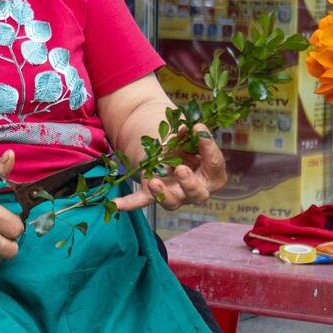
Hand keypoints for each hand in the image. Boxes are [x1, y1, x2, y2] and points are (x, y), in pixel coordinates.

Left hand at [111, 132, 227, 211]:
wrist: (166, 151)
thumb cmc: (185, 145)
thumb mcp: (187, 137)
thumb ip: (187, 135)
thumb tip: (185, 129)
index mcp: (211, 173)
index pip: (215, 164)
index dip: (208, 147)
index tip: (197, 128)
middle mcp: (195, 189)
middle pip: (198, 194)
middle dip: (190, 183)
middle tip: (180, 169)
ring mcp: (174, 195)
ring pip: (171, 202)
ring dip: (162, 194)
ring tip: (153, 181)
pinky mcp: (153, 195)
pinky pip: (142, 201)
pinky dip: (129, 203)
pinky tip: (116, 203)